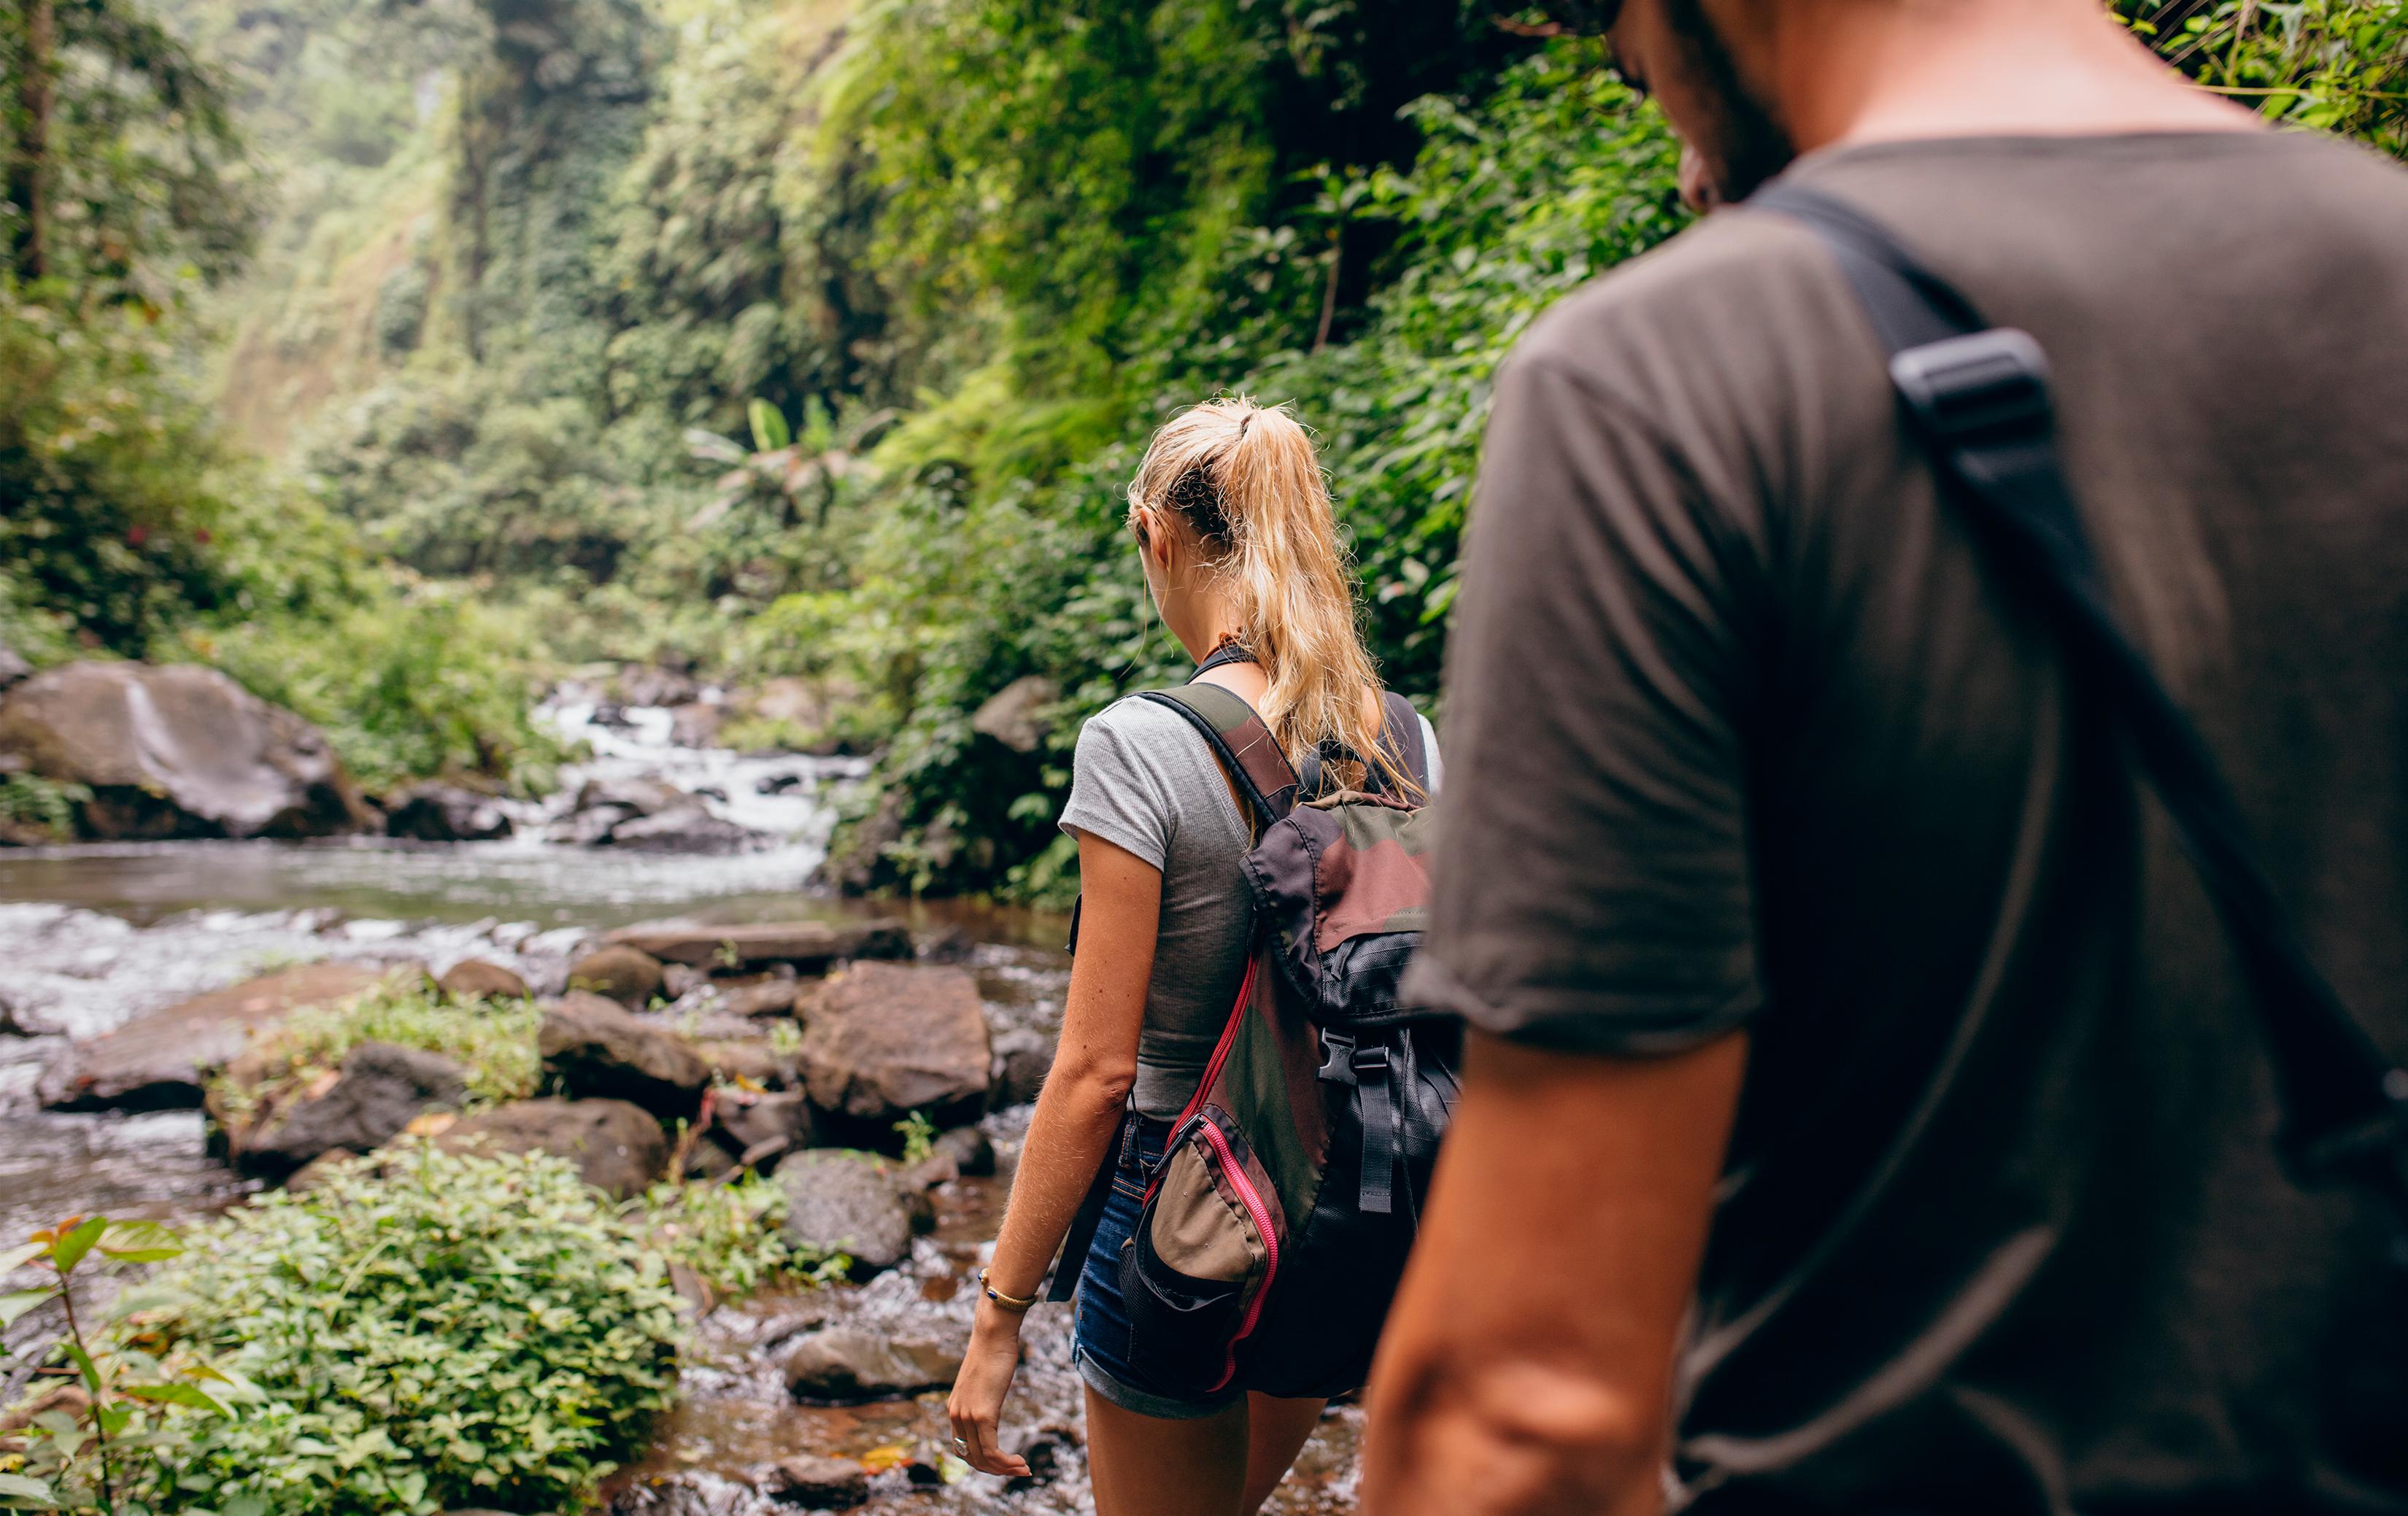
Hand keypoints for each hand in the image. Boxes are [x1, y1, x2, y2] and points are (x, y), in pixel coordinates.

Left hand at [946, 1299, 1032, 1477]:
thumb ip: (983, 1396)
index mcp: (955, 1408)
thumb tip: (991, 1397)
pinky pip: (992, 1450)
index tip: (1003, 1462)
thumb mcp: (984, 1380)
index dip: (983, 1460)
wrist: (993, 1334)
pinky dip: (1005, 1462)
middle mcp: (956, 1415)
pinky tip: (1020, 1462)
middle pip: (972, 1457)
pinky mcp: (982, 1415)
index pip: (963, 1447)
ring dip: (1003, 1469)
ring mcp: (968, 1416)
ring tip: (1023, 1469)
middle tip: (1018, 1470)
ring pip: (982, 1458)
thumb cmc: (993, 1352)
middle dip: (995, 1469)